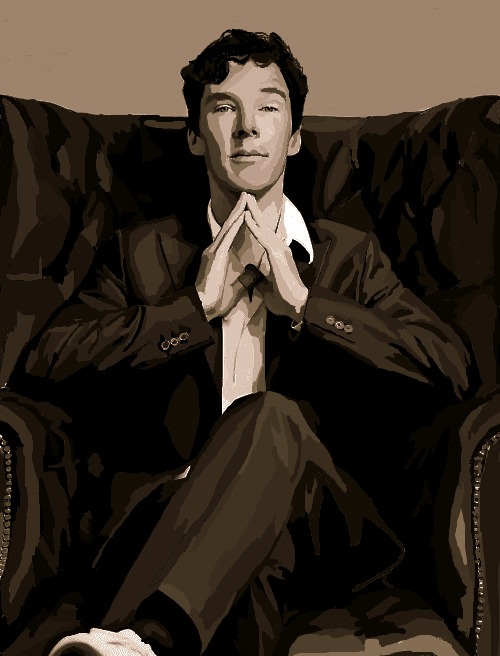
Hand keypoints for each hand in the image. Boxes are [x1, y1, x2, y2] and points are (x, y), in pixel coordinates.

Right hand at [195, 192, 247, 320]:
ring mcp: (214, 251)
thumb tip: (254, 272)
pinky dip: (235, 225)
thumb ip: (245, 278)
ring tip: (246, 198)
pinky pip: (227, 237)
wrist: (203, 307)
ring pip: (228, 227)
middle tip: (246, 195)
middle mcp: (215, 250)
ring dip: (237, 212)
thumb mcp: (236, 287)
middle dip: (238, 210)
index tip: (244, 210)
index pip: (229, 234)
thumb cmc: (216, 300)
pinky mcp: (215, 256)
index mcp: (219, 256)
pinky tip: (242, 215)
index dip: (236, 221)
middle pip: (229, 225)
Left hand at [244, 194, 308, 320]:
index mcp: (276, 256)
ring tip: (246, 199)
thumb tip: (254, 276)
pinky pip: (263, 238)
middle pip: (265, 226)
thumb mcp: (267, 287)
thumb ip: (261, 279)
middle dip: (255, 211)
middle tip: (247, 196)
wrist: (295, 307)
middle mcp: (279, 249)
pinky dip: (254, 227)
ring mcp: (279, 251)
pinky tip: (246, 217)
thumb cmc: (283, 299)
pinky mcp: (277, 256)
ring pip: (264, 228)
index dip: (257, 224)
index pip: (265, 236)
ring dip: (254, 213)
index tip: (248, 212)